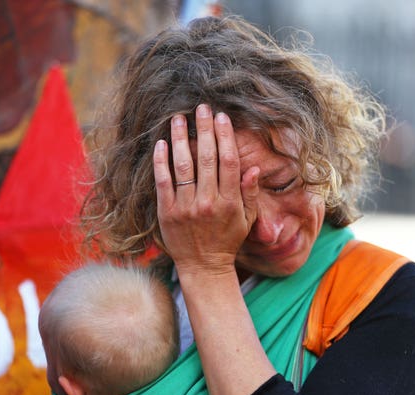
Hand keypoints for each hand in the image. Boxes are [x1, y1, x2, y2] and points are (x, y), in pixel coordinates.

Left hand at [153, 104, 259, 274]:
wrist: (203, 267)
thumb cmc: (227, 241)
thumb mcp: (247, 220)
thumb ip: (249, 193)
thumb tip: (253, 167)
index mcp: (229, 202)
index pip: (228, 162)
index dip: (225, 137)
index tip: (222, 118)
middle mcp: (208, 202)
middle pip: (206, 158)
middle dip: (204, 129)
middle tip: (202, 108)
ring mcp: (185, 207)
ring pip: (183, 166)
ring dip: (181, 139)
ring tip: (179, 118)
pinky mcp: (167, 212)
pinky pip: (163, 182)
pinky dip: (162, 161)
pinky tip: (162, 144)